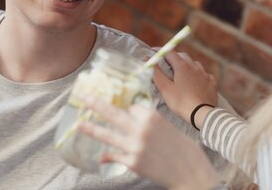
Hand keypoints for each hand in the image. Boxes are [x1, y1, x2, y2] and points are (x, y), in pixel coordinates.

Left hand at [79, 97, 220, 189]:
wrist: (191, 173)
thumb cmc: (184, 150)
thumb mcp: (168, 128)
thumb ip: (149, 122)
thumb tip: (133, 119)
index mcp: (152, 116)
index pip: (131, 107)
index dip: (126, 109)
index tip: (120, 108)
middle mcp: (141, 129)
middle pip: (113, 114)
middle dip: (96, 105)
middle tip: (84, 98)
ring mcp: (135, 146)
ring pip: (108, 135)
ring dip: (92, 129)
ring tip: (79, 125)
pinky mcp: (133, 162)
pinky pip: (115, 156)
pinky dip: (108, 156)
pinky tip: (102, 156)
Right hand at [154, 51, 216, 126]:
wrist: (202, 114)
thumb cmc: (181, 101)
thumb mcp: (165, 88)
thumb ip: (156, 73)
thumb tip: (149, 60)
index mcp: (182, 66)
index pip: (169, 52)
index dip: (160, 51)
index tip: (153, 51)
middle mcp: (194, 66)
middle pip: (183, 56)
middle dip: (174, 57)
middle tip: (166, 62)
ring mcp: (204, 74)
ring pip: (195, 64)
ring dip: (187, 64)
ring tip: (182, 72)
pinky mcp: (212, 83)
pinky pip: (204, 74)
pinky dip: (198, 74)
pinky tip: (197, 80)